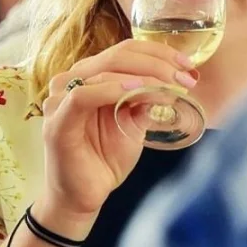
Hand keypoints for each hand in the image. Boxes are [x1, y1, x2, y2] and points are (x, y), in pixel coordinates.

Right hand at [31, 40, 197, 236]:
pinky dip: (112, 89)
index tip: (188, 66)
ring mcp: (60, 98)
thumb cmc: (105, 158)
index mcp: (91, 75)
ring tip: (170, 85)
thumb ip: (146, 100)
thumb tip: (172, 81)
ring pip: (104, 69)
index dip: (159, 53)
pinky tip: (135, 91)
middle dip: (157, 63)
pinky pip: (83, 96)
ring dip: (142, 75)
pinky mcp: (57, 120)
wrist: (84, 196)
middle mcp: (72, 79)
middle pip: (117, 55)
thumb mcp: (134, 123)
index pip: (126, 50)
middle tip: (185, 77)